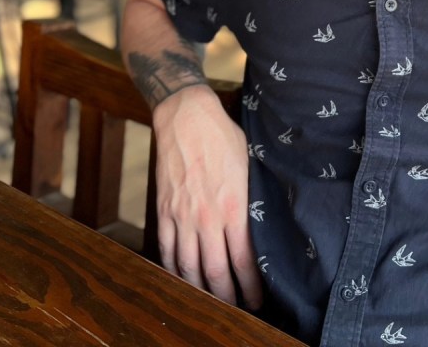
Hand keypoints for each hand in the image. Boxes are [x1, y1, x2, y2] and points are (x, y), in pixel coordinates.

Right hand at [152, 84, 262, 309]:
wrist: (186, 118)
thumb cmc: (223, 137)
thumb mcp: (249, 166)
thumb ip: (252, 198)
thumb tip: (262, 223)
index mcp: (234, 205)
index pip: (244, 258)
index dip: (251, 284)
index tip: (257, 299)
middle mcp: (207, 216)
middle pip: (215, 271)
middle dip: (226, 296)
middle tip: (235, 310)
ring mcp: (182, 216)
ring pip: (188, 267)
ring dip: (199, 290)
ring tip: (209, 303)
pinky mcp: (164, 211)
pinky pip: (167, 250)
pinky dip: (173, 270)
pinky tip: (182, 280)